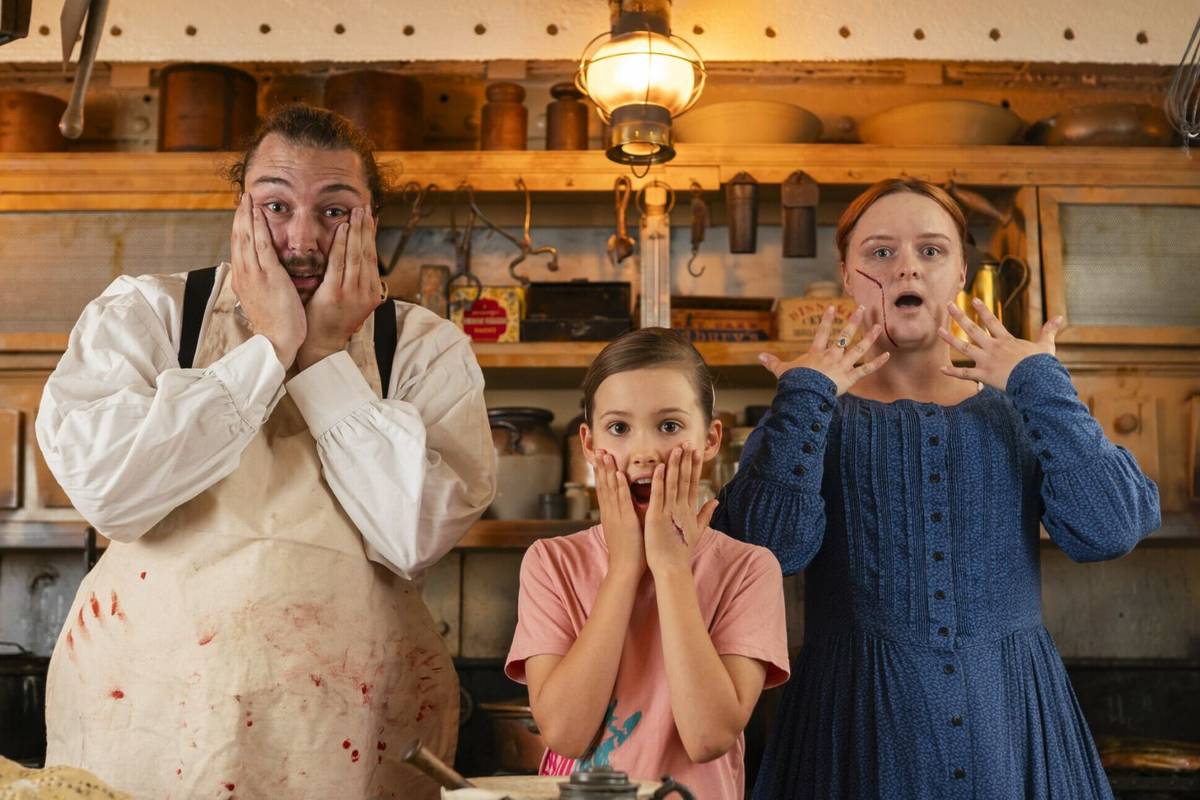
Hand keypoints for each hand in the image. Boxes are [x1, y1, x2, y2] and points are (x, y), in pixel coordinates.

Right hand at [229, 192, 306, 367]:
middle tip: (243, 197)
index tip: (242, 213)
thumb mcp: (263, 300)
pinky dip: (258, 226)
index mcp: (242, 280)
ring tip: (248, 198)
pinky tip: (258, 213)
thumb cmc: (276, 324)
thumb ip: (261, 284)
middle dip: (240, 216)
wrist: (277, 341)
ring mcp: (253, 274)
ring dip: (247, 215)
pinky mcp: (267, 275)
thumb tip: (261, 276)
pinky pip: (261, 245)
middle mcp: (243, 274)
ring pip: (246, 237)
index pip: (238, 248)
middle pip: (238, 238)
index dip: (240, 228)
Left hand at [296, 207, 384, 370]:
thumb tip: (356, 257)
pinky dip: (341, 244)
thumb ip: (355, 280)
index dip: (371, 235)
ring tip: (356, 212)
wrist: (321, 345)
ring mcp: (352, 293)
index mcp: (371, 292)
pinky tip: (342, 229)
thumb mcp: (351, 300)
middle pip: (367, 253)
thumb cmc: (331, 321)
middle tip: (364, 207)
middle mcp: (366, 291)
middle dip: (366, 228)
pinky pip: (339, 264)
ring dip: (356, 231)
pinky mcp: (335, 294)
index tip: (370, 217)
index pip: (372, 257)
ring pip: (356, 255)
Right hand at [594, 450, 644, 581]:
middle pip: (604, 485)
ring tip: (606, 455)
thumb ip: (625, 515)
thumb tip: (630, 504)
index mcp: (610, 514)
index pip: (604, 489)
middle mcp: (610, 512)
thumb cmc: (629, 552)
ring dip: (609, 471)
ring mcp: (616, 516)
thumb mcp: (624, 529)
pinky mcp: (625, 521)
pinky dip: (621, 486)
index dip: (602, 472)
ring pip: (611, 489)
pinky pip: (623, 500)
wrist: (625, 569)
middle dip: (602, 467)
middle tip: (599, 449)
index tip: (600, 457)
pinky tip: (619, 474)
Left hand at [644, 444, 717, 577]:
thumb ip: (705, 513)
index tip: (696, 451)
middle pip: (685, 480)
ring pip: (673, 484)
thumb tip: (716, 500)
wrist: (672, 568)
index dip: (695, 466)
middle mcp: (682, 508)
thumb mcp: (697, 530)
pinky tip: (659, 467)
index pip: (693, 483)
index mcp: (689, 510)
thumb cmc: (680, 550)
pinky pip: (658, 496)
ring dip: (675, 466)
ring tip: (677, 449)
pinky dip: (659, 482)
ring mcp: (670, 512)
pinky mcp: (657, 517)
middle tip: (688, 442)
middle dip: (687, 460)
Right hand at [758, 305, 889, 395]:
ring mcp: (842, 366)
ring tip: (878, 326)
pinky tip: (887, 356)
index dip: (827, 320)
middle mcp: (831, 356)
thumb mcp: (781, 371)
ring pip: (859, 349)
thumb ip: (772, 362)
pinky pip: (865, 370)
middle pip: (844, 336)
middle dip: (854, 321)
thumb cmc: (793, 383)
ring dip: (869, 337)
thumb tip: (758, 355)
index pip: (822, 333)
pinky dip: (877, 363)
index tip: (832, 307)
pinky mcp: (849, 378)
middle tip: (862, 309)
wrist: (804, 394)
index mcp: (816, 353)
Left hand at [938, 299, 1064, 390]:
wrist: (1037, 381)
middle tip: (948, 305)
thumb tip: (1059, 317)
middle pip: (973, 329)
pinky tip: (941, 368)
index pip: (992, 321)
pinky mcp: (984, 375)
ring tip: (939, 330)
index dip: (982, 310)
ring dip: (950, 339)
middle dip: (959, 316)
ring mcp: (987, 361)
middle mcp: (993, 347)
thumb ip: (1048, 331)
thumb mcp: (1046, 345)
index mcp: (1006, 340)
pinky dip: (953, 372)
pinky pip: (965, 374)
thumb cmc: (1042, 364)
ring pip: (964, 348)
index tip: (973, 300)